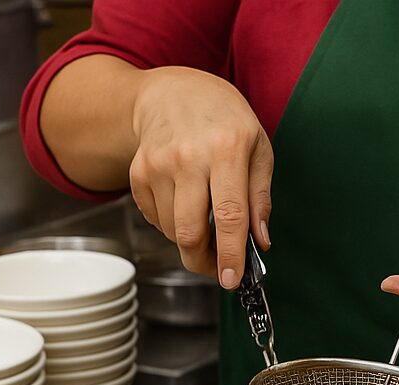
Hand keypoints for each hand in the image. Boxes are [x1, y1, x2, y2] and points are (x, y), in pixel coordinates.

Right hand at [129, 67, 273, 288]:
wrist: (171, 91)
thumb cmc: (223, 118)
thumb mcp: (257, 147)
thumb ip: (260, 197)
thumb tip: (260, 241)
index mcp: (227, 149)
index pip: (229, 215)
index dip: (230, 254)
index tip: (231, 280)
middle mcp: (188, 157)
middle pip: (189, 232)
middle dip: (204, 262)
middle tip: (218, 267)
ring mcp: (157, 165)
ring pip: (171, 230)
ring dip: (189, 240)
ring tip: (204, 222)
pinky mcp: (138, 173)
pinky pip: (154, 219)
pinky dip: (170, 223)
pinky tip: (183, 202)